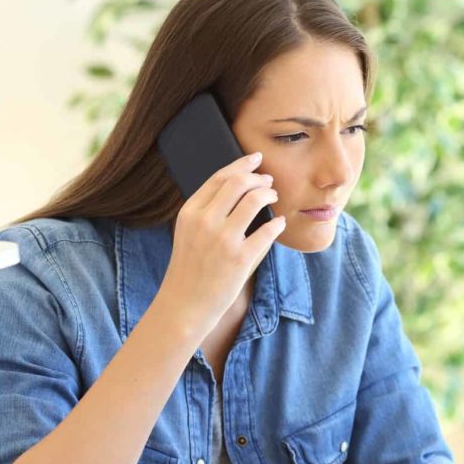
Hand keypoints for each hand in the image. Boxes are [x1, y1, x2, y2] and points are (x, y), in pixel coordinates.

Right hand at [158, 152, 285, 338]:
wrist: (184, 305)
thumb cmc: (189, 268)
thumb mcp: (188, 233)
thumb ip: (206, 211)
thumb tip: (238, 186)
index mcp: (190, 212)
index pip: (219, 178)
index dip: (241, 165)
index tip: (255, 159)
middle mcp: (205, 222)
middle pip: (238, 183)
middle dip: (258, 177)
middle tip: (268, 181)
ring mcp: (223, 240)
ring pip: (254, 200)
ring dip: (269, 194)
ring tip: (274, 197)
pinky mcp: (240, 259)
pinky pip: (267, 231)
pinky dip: (276, 223)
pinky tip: (279, 222)